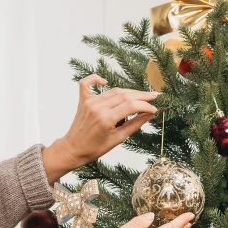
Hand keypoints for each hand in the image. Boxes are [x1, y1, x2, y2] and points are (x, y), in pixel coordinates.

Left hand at [42, 74, 158, 182]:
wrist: (73, 149)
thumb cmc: (94, 148)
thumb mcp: (118, 139)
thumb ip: (135, 124)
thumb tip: (149, 114)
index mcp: (106, 119)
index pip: (131, 105)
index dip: (145, 105)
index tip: (154, 109)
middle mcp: (97, 107)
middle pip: (125, 95)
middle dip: (141, 95)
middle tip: (153, 96)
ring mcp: (90, 102)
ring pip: (114, 90)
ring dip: (129, 91)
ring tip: (140, 95)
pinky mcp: (83, 100)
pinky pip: (87, 83)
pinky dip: (95, 78)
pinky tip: (105, 82)